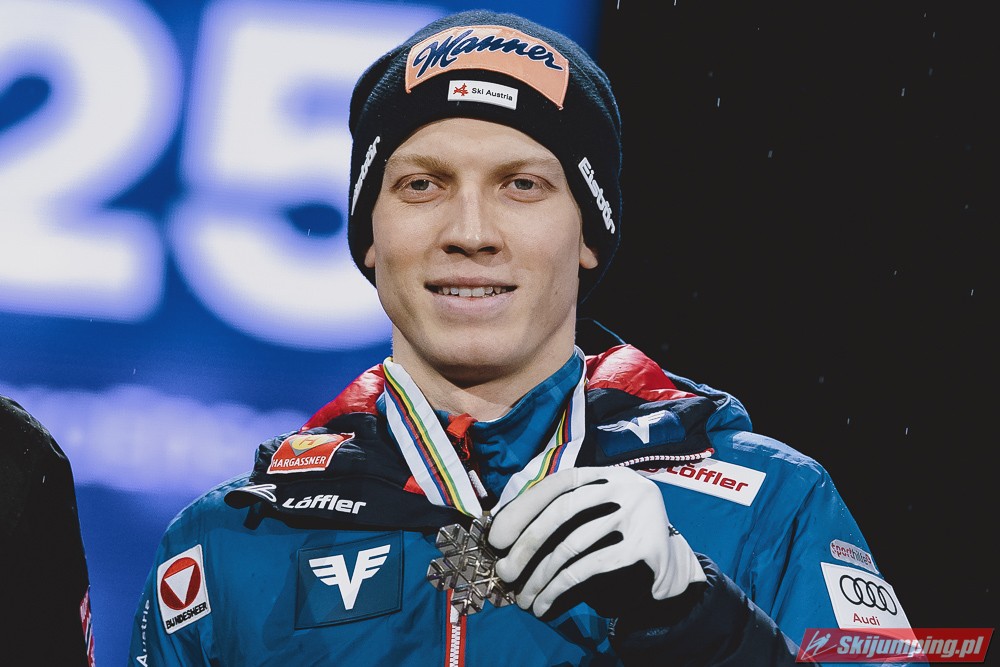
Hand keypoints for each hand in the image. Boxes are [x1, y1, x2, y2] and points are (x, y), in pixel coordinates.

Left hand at [487, 467, 705, 620]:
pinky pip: (589, 568)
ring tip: (523, 597)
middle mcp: (625, 487)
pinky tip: (545, 602)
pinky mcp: (645, 547)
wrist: (669, 562)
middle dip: (527, 544)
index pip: (557, 483)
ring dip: (540, 576)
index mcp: (607, 474)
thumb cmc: (617, 534)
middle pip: (562, 511)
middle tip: (505, 571)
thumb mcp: (598, 509)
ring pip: (572, 545)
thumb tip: (506, 529)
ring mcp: (638, 515)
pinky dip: (559, 588)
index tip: (497, 536)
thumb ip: (563, 509)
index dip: (523, 507)